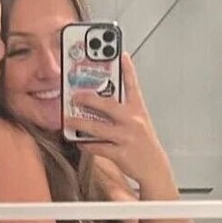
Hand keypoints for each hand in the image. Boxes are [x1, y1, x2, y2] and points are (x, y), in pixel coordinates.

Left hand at [64, 53, 173, 188]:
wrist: (154, 168)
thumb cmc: (143, 143)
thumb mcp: (139, 122)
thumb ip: (124, 110)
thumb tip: (100, 102)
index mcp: (138, 110)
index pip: (133, 86)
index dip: (128, 69)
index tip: (121, 54)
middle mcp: (133, 121)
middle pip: (108, 105)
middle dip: (89, 99)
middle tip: (74, 95)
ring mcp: (127, 137)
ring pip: (98, 128)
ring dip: (80, 123)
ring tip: (67, 120)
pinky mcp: (121, 153)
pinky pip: (98, 147)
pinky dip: (85, 144)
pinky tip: (78, 141)